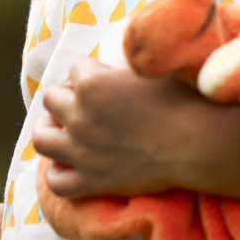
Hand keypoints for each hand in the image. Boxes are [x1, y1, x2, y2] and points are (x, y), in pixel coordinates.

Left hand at [33, 58, 208, 198]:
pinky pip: (57, 181)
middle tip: (85, 103)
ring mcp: (81, 152)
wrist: (197, 144)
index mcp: (91, 84)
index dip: (90, 71)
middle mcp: (79, 117)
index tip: (107, 79)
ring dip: (49, 130)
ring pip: (42, 138)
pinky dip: (58, 173)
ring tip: (63, 129)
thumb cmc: (182, 100)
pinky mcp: (91, 182)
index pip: (75, 69)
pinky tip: (70, 165)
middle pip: (51, 99)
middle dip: (65, 97)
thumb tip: (120, 57)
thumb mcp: (151, 66)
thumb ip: (128, 58)